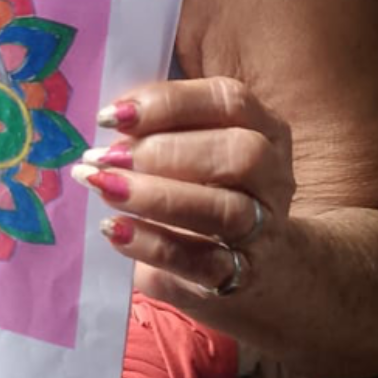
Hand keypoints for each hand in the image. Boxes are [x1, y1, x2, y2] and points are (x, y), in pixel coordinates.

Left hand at [71, 75, 295, 319]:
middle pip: (239, 154)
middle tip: (107, 156)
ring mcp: (264, 230)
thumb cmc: (215, 190)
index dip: (170, 103)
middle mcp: (273, 177)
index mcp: (264, 129)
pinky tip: (115, 230)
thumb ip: (166, 128)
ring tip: (104, 188)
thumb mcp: (202, 149)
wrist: (260, 267)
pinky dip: (154, 245)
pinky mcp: (244, 277)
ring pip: (224, 210)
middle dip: (165, 151)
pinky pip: (204, 262)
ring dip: (156, 197)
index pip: (228, 101)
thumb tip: (110, 120)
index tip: (112, 115)